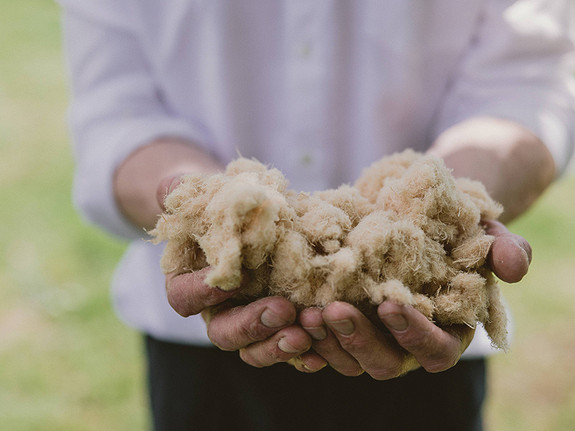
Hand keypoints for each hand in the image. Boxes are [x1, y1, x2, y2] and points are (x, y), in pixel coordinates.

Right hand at [158, 175, 326, 370]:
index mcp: (190, 282)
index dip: (203, 293)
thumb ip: (179, 192)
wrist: (250, 212)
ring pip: (258, 347)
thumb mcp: (196, 191)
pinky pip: (290, 343)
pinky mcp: (280, 321)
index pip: (185, 298)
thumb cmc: (218, 201)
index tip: (230, 280)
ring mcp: (250, 318)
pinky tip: (324, 343)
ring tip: (307, 331)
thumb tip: (172, 191)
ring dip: (281, 343)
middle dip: (252, 325)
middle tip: (283, 311)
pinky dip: (307, 348)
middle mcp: (218, 309)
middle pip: (225, 332)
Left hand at [297, 220, 531, 378]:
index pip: (435, 350)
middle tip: (333, 310)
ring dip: (326, 341)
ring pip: (348, 359)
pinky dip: (307, 336)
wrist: (417, 221)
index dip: (414, 333)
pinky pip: (322, 344)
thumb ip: (506, 249)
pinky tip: (290, 314)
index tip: (390, 304)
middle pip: (385, 363)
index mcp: (446, 332)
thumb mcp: (486, 234)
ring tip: (305, 313)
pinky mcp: (345, 326)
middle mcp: (407, 344)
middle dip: (359, 340)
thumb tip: (512, 267)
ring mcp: (373, 338)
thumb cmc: (457, 231)